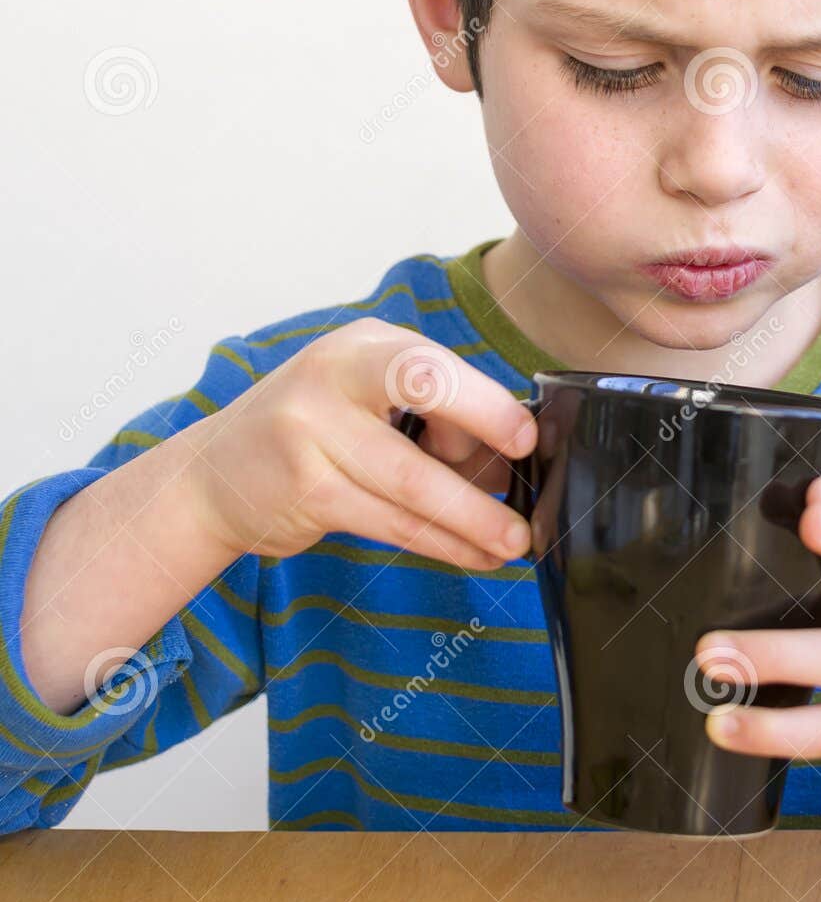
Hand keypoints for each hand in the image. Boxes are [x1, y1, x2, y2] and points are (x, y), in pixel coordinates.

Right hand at [191, 320, 535, 569]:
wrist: (214, 476)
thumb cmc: (312, 431)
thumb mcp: (366, 397)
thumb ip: (429, 414)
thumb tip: (508, 457)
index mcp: (362, 346)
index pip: (429, 362)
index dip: (484, 401)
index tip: (527, 437)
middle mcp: (332, 376)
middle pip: (422, 393)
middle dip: (485, 437)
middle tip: (527, 490)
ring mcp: (310, 432)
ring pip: (411, 482)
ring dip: (472, 518)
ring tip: (514, 543)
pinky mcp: (304, 492)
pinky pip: (390, 523)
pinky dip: (441, 544)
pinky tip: (473, 555)